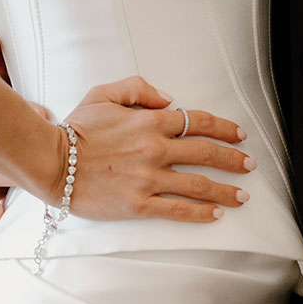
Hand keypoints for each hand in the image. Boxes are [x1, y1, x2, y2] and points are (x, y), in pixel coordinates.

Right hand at [0, 33, 253, 226]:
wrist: (52, 161)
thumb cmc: (76, 128)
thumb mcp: (105, 93)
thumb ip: (139, 88)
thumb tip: (168, 99)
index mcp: (150, 121)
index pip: (198, 121)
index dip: (224, 128)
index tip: (239, 134)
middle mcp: (155, 149)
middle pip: (206, 152)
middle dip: (233, 159)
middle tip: (249, 164)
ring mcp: (148, 178)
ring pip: (198, 184)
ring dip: (225, 190)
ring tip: (242, 195)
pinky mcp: (138, 204)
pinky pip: (177, 209)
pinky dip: (200, 212)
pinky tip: (215, 214)